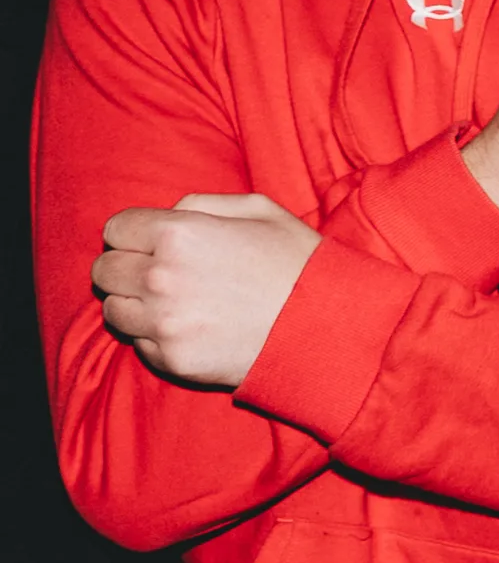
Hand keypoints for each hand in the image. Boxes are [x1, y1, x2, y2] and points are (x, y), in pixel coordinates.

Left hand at [93, 194, 321, 387]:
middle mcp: (161, 276)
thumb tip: (168, 214)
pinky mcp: (172, 359)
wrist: (328, 327)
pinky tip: (193, 328)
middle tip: (161, 274)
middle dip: (128, 267)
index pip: (116, 229)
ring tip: (175, 304)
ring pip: (114, 310)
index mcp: (180, 233)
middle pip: (105, 270)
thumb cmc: (298, 262)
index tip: (155, 243)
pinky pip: (139, 343)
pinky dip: (156, 336)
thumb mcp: (262, 210)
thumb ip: (202, 203)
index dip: (136, 234)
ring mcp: (163, 322)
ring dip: (137, 304)